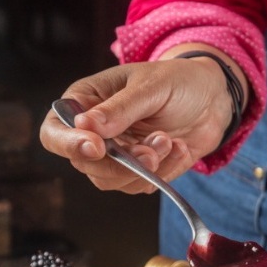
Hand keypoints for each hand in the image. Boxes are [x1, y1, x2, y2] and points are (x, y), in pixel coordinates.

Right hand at [39, 51, 239, 193]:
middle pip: (85, 164)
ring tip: (169, 140)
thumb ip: (119, 109)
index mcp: (85, 102)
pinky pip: (141, 185)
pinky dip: (163, 171)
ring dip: (145, 167)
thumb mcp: (150, 86)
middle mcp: (94, 133)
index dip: (69, 145)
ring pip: (112, 181)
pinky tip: (179, 148)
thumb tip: (84, 127)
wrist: (212, 98)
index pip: (54, 132)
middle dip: (121, 162)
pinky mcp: (138, 171)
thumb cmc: (177, 81)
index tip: (96, 148)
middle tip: (154, 147)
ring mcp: (116, 155)